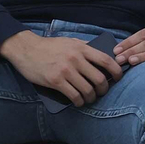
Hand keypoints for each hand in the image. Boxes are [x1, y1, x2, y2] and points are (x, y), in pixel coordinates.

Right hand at [0, 31, 122, 106]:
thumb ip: (86, 47)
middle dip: (104, 89)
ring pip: (87, 89)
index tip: (118, 77)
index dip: (116, 70)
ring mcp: (66, 71)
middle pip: (99, 78)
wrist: (26, 49)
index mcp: (82, 48)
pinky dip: (79, 101)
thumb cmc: (49, 46)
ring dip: (91, 97)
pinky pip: (73, 95)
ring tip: (90, 98)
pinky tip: (79, 102)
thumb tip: (104, 56)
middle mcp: (76, 59)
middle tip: (102, 92)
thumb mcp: (70, 41)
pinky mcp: (55, 81)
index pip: (106, 60)